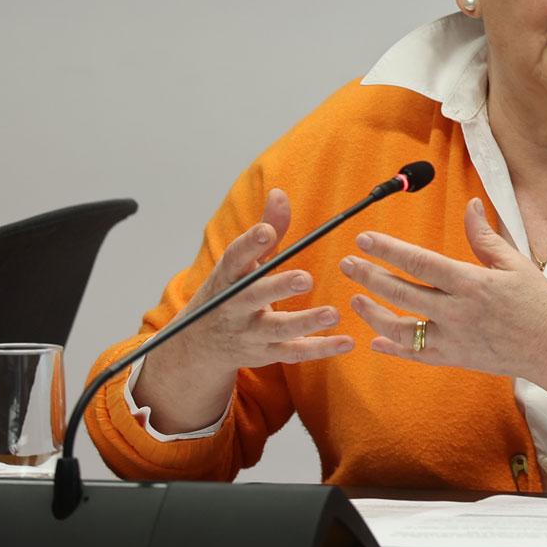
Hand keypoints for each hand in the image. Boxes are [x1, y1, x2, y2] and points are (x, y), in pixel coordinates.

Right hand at [134, 189, 352, 431]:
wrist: (199, 344)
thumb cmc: (229, 292)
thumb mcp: (240, 263)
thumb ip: (264, 231)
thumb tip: (280, 193)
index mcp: (228, 277)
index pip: (235, 258)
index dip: (250, 244)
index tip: (266, 231)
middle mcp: (235, 306)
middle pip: (254, 297)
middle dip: (278, 288)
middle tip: (305, 277)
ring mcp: (250, 333)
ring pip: (277, 329)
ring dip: (306, 322)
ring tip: (333, 314)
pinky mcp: (266, 353)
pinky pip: (295, 353)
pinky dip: (321, 349)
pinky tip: (347, 341)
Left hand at [341, 197, 546, 398]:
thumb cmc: (538, 302)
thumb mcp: (515, 263)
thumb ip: (485, 237)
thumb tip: (470, 204)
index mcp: (472, 283)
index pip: (421, 262)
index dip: (389, 249)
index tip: (364, 239)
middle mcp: (458, 312)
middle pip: (402, 293)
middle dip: (370, 277)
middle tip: (347, 264)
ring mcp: (454, 339)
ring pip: (401, 328)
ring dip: (374, 314)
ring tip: (356, 300)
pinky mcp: (454, 359)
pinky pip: (416, 355)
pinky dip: (393, 349)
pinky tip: (376, 340)